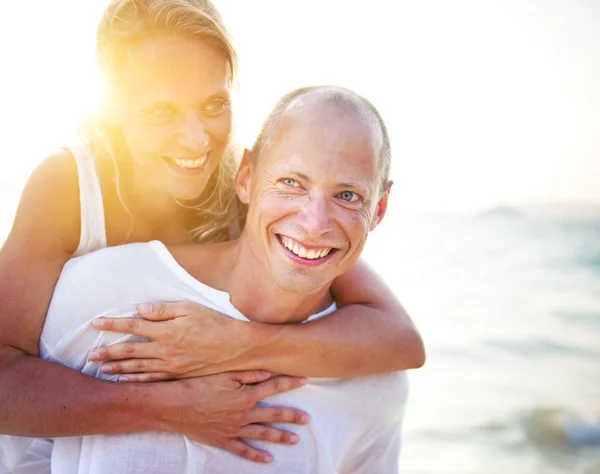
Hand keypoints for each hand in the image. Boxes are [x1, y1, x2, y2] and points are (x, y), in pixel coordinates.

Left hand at [88, 301, 253, 380]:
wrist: (236, 348)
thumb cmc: (215, 323)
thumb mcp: (191, 309)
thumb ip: (164, 310)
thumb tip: (140, 310)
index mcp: (167, 331)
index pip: (133, 326)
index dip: (113, 324)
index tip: (95, 323)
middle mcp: (165, 350)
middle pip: (130, 351)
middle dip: (108, 352)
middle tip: (90, 355)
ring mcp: (171, 365)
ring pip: (138, 368)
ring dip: (118, 368)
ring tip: (101, 368)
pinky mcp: (179, 375)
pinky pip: (153, 379)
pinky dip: (137, 380)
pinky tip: (126, 380)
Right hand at [160, 370, 309, 462]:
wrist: (176, 406)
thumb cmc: (198, 385)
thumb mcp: (224, 374)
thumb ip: (248, 373)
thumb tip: (269, 372)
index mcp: (246, 395)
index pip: (274, 387)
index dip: (290, 383)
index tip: (305, 381)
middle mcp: (244, 414)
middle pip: (274, 414)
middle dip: (292, 416)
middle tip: (307, 419)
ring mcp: (235, 429)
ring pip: (263, 434)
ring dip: (280, 437)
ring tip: (295, 439)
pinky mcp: (224, 440)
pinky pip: (243, 450)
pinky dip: (256, 456)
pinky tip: (268, 459)